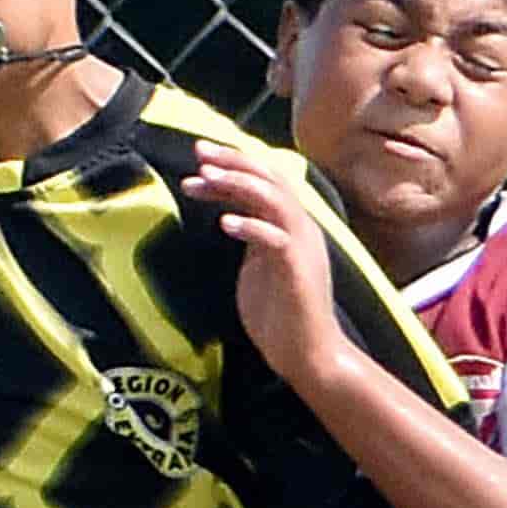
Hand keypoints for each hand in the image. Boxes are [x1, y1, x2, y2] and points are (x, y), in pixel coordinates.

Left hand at [184, 138, 348, 389]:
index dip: (233, 165)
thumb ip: (251, 236)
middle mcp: (300, 227)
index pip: (263, 180)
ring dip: (240, 184)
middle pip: (270, 178)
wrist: (307, 355)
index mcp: (290, 224)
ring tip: (207, 178)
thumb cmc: (281, 313)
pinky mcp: (298, 270)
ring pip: (275, 200)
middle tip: (199, 153)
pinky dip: (251, 226)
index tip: (199, 157)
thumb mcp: (259, 265)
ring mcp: (302, 247)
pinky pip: (277, 239)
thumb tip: (229, 213)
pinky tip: (225, 223)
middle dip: (233, 161)